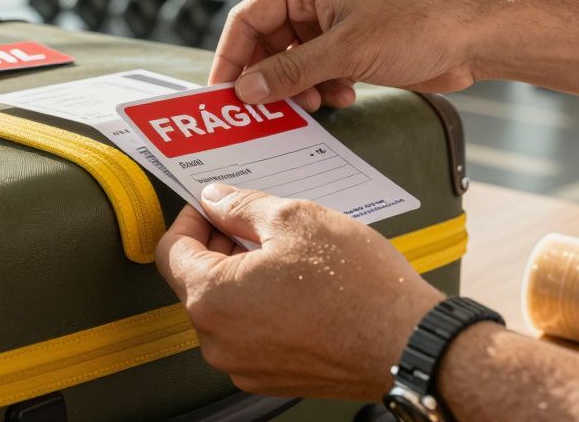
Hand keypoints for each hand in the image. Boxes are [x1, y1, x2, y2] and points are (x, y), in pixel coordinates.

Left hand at [155, 184, 443, 399]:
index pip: (171, 252)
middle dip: (217, 246)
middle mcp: (217, 341)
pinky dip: (260, 306)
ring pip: (224, 308)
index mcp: (211, 298)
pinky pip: (248, 333)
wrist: (407, 343)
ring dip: (240, 275)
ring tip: (283, 253)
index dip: (189, 220)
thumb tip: (214, 200)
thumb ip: (240, 207)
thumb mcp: (294, 219)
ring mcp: (243, 366)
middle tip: (253, 222)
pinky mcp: (271, 378)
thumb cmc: (356, 284)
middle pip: (194, 281)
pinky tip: (296, 286)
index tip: (211, 206)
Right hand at [211, 0, 486, 108]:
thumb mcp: (346, 51)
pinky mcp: (350, 45)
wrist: (470, 38)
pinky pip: (317, 71)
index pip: (248, 18)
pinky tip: (341, 97)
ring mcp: (333, 23)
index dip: (231, 56)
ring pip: (292, 61)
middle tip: (265, 110)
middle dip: (270, 77)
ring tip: (313, 103)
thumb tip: (248, 89)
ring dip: (298, 87)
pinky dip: (321, 88)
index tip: (223, 91)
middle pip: (268, 42)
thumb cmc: (417, 25)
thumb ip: (292, 71)